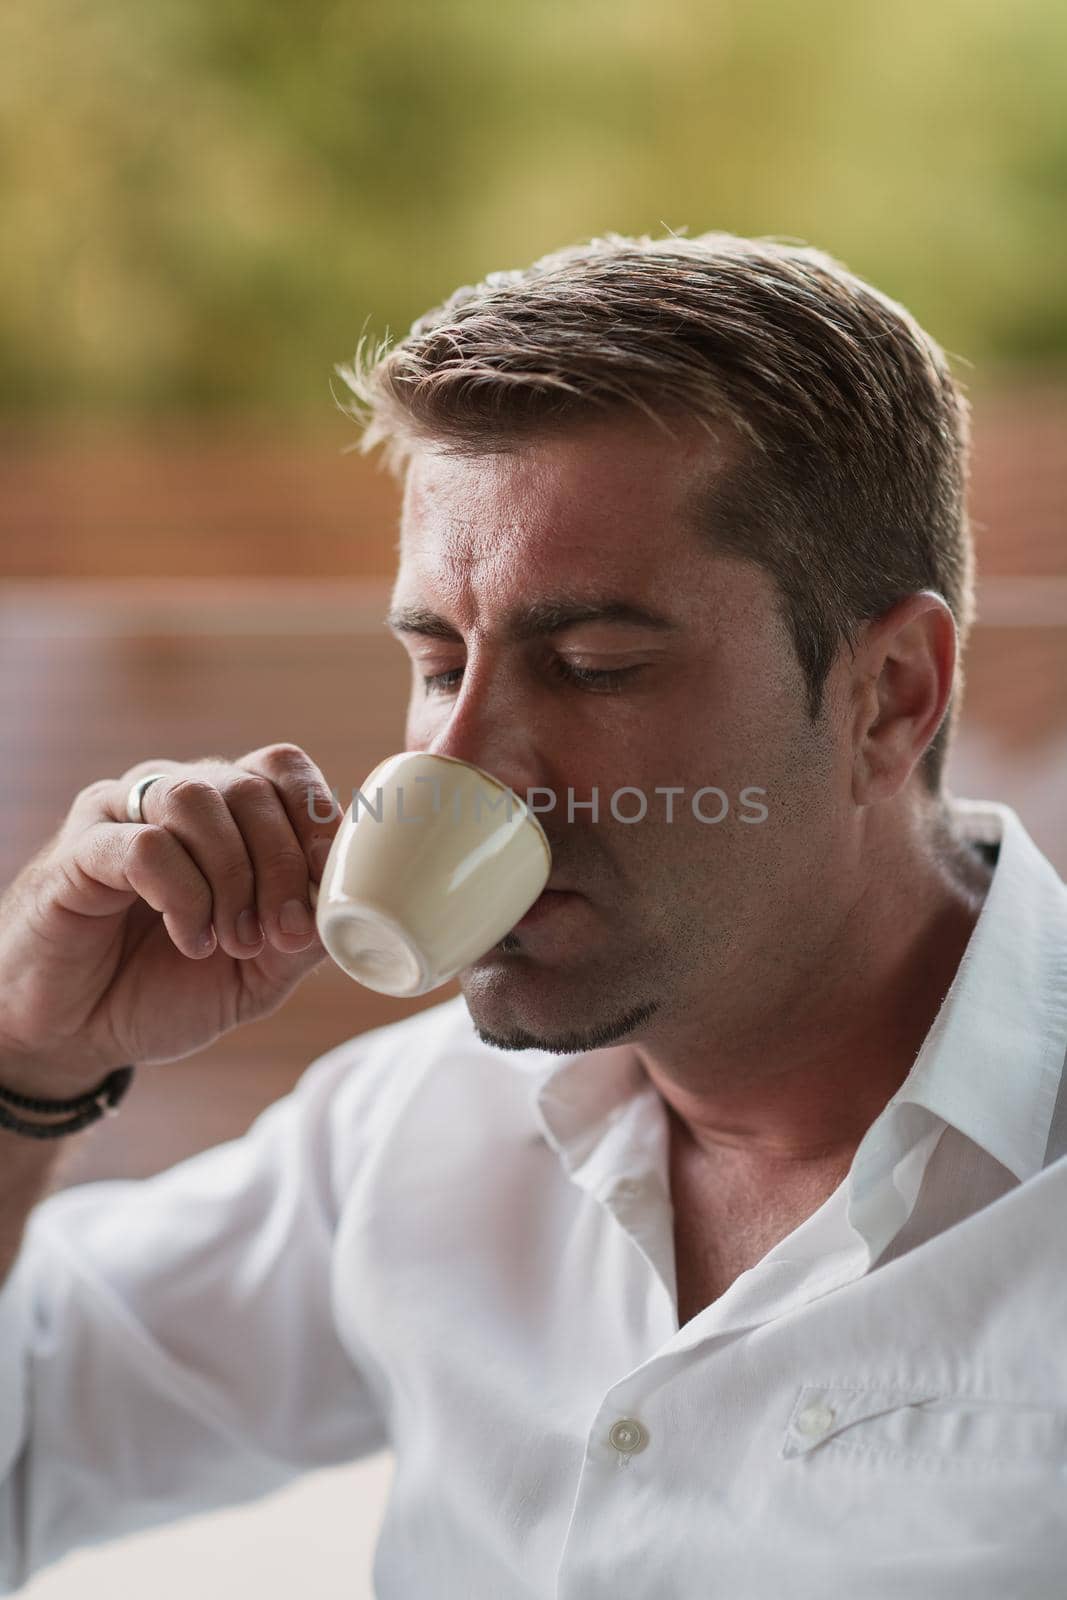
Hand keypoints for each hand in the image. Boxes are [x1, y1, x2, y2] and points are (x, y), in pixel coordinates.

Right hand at [0, 744, 342, 1090]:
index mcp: (226, 812)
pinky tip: (188, 938)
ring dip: (232, 877)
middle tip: (281, 933)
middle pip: (251, 786)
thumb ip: (307, 936)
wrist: (77, 1032)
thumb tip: (353, 905)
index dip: (317, 818)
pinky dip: (183, 896)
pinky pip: (146, 844)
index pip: (283, 769)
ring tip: (230, 941)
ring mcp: (123, 813)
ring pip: (198, 800)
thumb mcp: (260, 973)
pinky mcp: (80, 848)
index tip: (328, 884)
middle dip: (281, 864)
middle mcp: (176, 795)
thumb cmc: (169, 987)